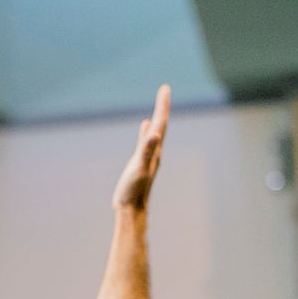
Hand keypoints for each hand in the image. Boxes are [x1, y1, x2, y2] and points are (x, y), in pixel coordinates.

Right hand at [111, 84, 170, 211]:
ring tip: (159, 106)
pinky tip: (145, 127)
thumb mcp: (139, 168)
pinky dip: (146, 131)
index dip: (162, 105)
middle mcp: (154, 152)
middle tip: (165, 90)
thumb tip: (155, 134)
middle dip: (162, 107)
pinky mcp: (140, 163)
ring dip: (157, 118)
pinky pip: (145, 142)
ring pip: (155, 132)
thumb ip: (147, 150)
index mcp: (155, 150)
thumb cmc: (134, 191)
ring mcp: (148, 158)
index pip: (160, 123)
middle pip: (161, 125)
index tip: (165, 88)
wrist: (132, 211)